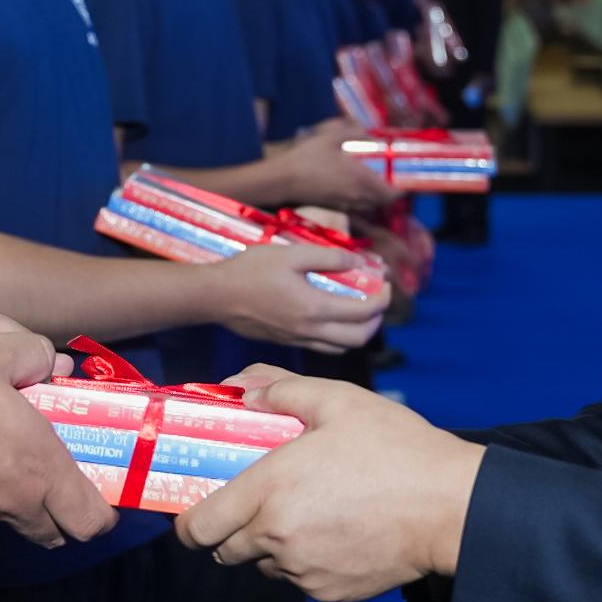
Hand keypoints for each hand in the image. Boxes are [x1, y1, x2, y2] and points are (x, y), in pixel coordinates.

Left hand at [178, 371, 484, 601]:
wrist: (451, 507)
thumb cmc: (397, 448)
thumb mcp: (341, 401)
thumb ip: (281, 389)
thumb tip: (242, 388)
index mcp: (269, 489)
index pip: (197, 527)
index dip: (191, 521)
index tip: (201, 508)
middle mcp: (277, 537)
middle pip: (226, 550)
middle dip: (235, 529)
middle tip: (265, 502)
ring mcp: (303, 570)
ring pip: (266, 564)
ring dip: (274, 544)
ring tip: (314, 511)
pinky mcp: (329, 591)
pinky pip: (301, 578)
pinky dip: (309, 559)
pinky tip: (341, 530)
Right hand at [189, 245, 389, 352]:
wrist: (214, 296)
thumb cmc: (251, 270)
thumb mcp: (293, 253)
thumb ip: (330, 257)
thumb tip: (359, 261)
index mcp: (314, 308)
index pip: (364, 312)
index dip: (382, 298)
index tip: (386, 283)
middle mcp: (309, 331)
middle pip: (358, 339)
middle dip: (375, 320)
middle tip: (377, 299)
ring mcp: (297, 340)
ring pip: (341, 347)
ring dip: (358, 331)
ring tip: (358, 309)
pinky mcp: (286, 342)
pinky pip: (322, 347)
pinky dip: (337, 336)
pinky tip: (331, 316)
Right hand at [282, 120, 401, 212]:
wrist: (282, 180)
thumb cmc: (307, 157)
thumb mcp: (331, 137)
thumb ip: (353, 132)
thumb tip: (368, 132)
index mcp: (361, 180)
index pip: (392, 193)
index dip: (403, 188)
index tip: (406, 179)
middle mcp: (357, 196)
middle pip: (384, 201)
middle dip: (391, 191)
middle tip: (392, 177)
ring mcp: (346, 205)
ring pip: (371, 205)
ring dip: (377, 196)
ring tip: (375, 180)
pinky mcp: (335, 208)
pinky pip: (357, 206)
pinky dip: (363, 199)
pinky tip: (354, 185)